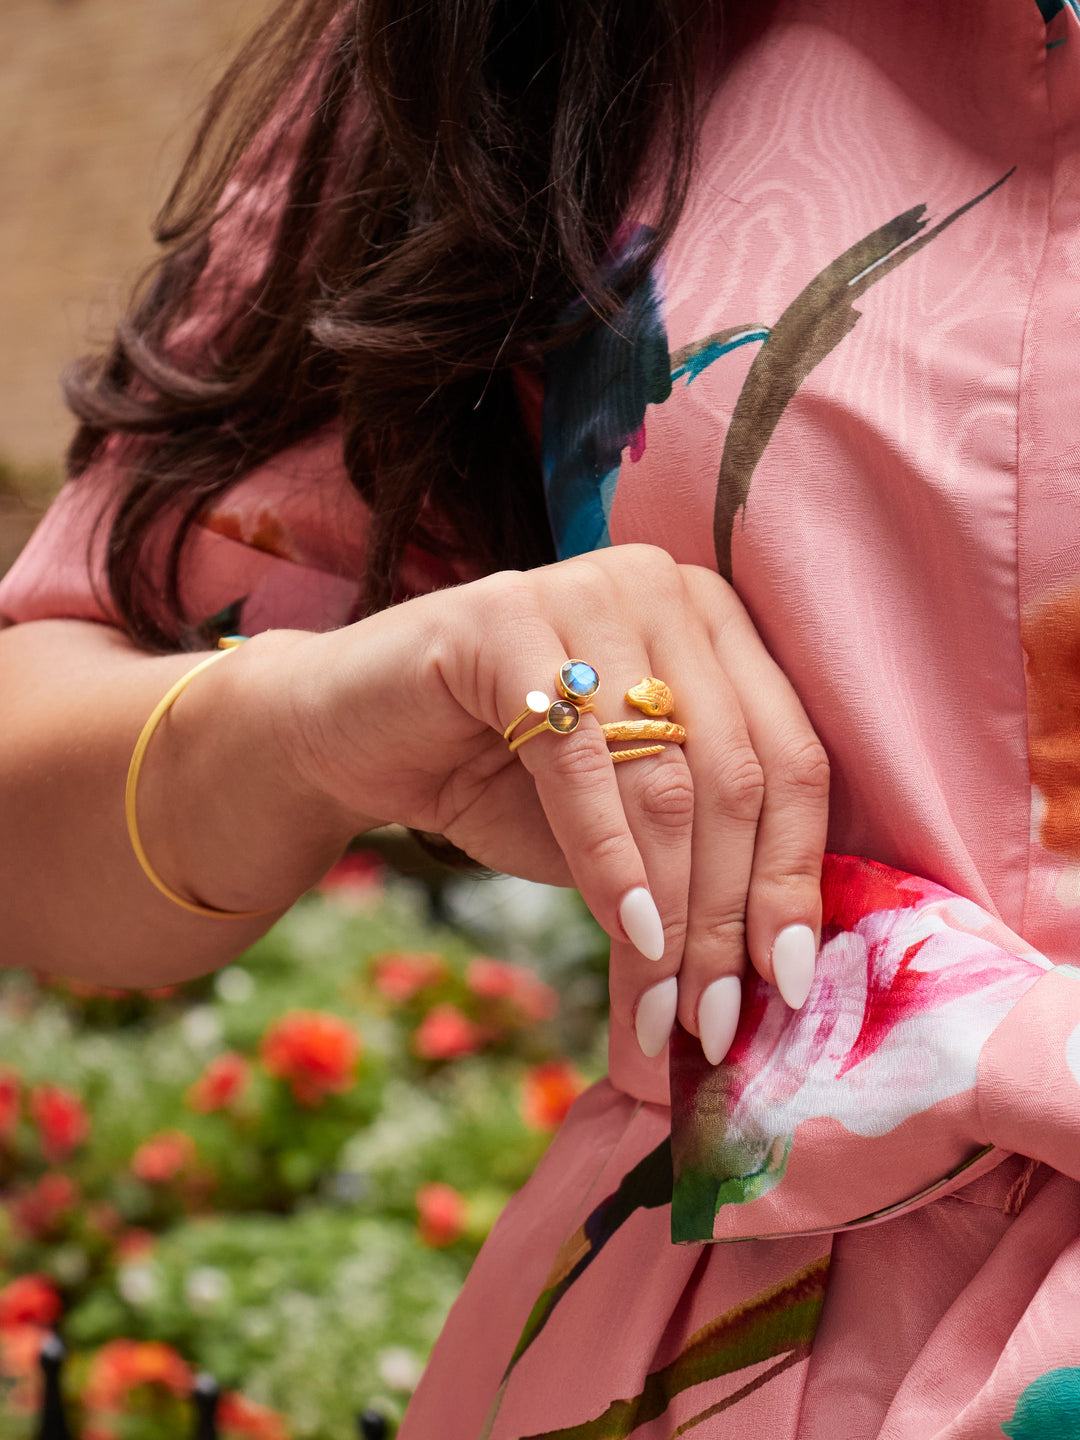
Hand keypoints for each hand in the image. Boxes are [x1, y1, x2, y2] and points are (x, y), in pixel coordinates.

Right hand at [285, 544, 829, 1063]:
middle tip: (716, 1020)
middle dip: (728, 914)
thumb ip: (694, 865)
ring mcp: (587, 589)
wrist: (349, 736)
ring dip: (674, 908)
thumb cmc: (500, 782)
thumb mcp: (622, 830)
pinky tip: (626, 931)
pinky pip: (579, 757)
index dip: (796, 877)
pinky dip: (607, 858)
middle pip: (736, 772)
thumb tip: (774, 970)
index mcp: (716, 625)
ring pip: (667, 773)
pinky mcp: (505, 614)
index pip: (791, 759)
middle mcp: (665, 589)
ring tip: (664, 1005)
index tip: (791, 982)